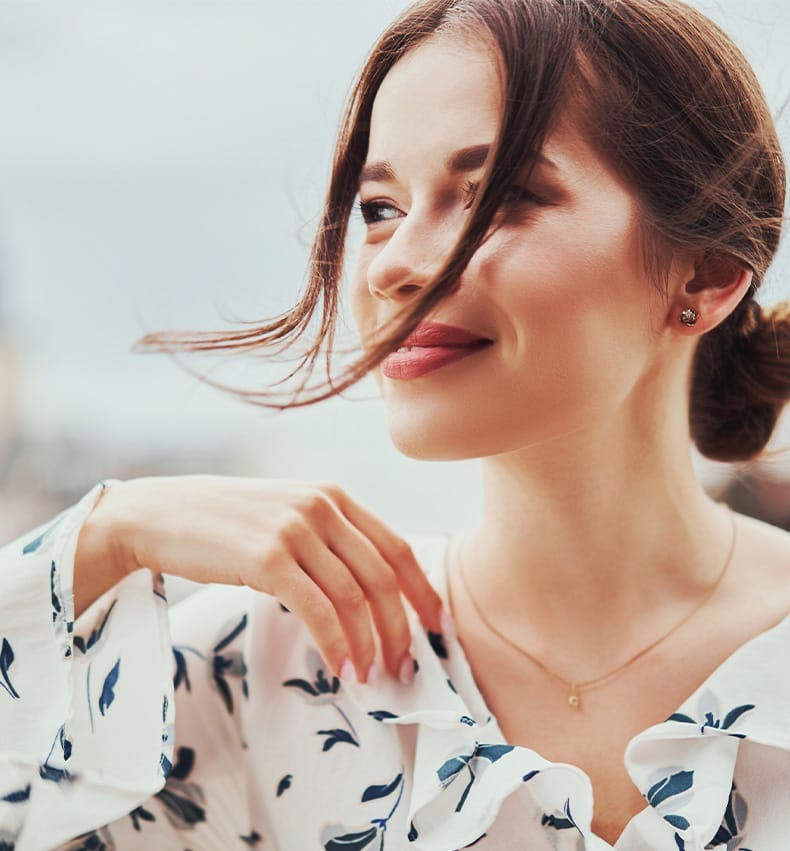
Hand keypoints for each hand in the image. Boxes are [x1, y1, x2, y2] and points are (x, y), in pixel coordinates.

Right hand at [82, 474, 448, 684]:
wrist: (161, 514)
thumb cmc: (226, 523)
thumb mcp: (287, 514)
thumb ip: (328, 539)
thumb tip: (370, 594)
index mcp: (334, 496)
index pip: (397, 547)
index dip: (423, 591)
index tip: (438, 627)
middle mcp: (321, 506)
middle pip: (382, 576)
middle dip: (400, 628)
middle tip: (403, 667)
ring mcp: (295, 529)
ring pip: (354, 597)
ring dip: (369, 644)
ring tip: (371, 677)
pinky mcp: (267, 557)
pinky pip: (318, 609)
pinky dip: (337, 644)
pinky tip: (341, 669)